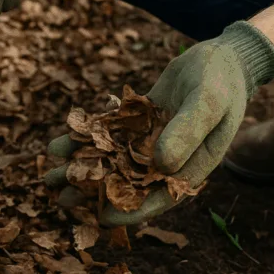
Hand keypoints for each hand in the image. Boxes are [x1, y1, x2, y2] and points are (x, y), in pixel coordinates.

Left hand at [45, 20, 273, 225]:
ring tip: (50, 175)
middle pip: (127, 183)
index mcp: (189, 168)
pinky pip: (108, 135)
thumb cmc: (222, 82)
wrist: (223, 57)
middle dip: (93, 191)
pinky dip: (85, 139)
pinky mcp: (138, 123)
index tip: (100, 217)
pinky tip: (58, 143)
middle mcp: (167, 161)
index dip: (129, 210)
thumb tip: (161, 164)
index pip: (157, 198)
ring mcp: (151, 142)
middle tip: (60, 197)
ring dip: (82, 167)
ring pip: (111, 160)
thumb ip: (187, 132)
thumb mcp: (207, 103)